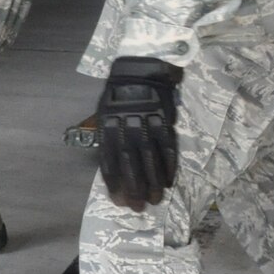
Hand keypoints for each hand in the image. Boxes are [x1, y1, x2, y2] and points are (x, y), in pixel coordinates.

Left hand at [96, 56, 181, 210]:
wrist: (142, 66)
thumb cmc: (120, 92)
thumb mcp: (105, 111)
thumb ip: (109, 137)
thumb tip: (113, 167)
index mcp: (107, 124)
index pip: (109, 158)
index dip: (113, 181)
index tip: (118, 201)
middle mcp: (126, 125)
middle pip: (130, 162)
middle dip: (133, 187)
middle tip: (138, 208)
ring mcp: (147, 122)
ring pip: (149, 158)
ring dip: (152, 182)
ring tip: (155, 200)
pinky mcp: (165, 119)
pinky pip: (168, 147)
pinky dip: (169, 166)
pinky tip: (169, 182)